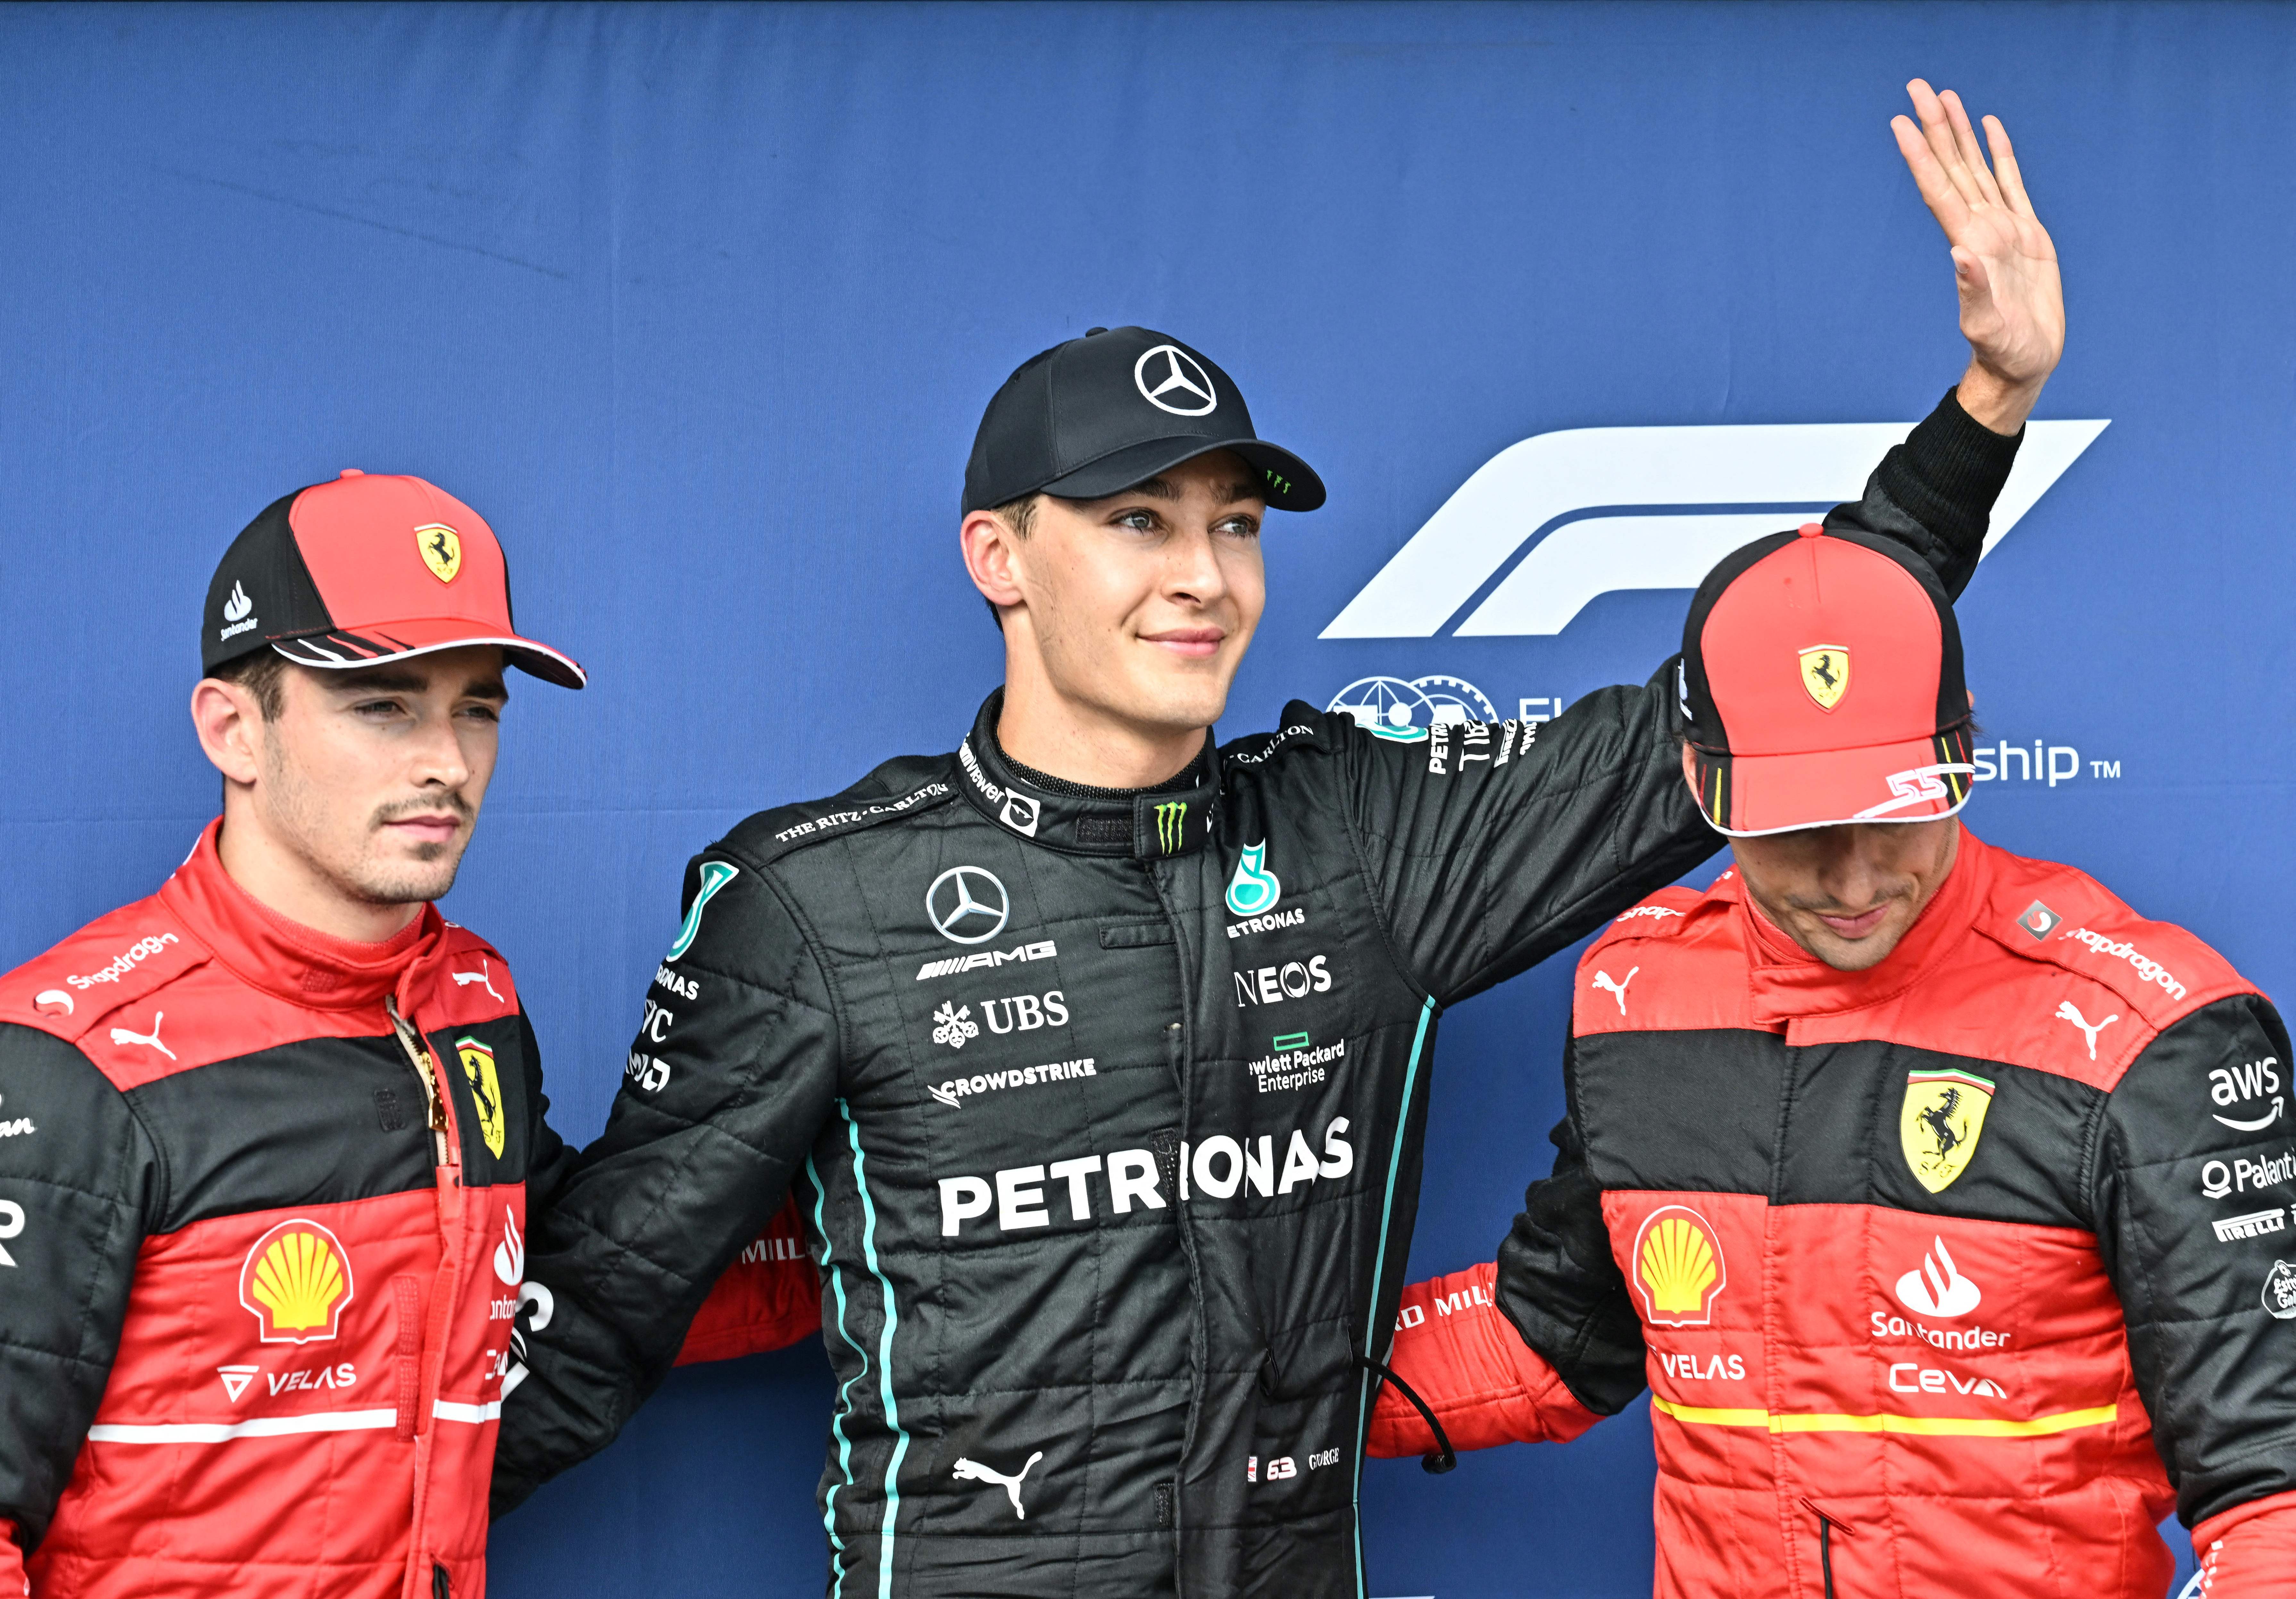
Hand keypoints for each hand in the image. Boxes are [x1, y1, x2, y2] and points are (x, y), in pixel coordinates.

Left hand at [1892, 79, 2062, 433]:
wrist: (2024, 364)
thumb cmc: (2003, 352)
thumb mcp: (1986, 326)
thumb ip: (1973, 292)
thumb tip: (1960, 255)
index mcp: (1969, 245)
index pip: (1938, 189)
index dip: (1920, 156)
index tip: (1901, 122)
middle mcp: (1980, 230)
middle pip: (1952, 167)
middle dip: (1935, 126)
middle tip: (1917, 87)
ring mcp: (2003, 229)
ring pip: (1977, 166)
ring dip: (1960, 132)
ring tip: (1947, 96)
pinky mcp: (2027, 234)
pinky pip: (2012, 182)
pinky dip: (1999, 153)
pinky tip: (1990, 128)